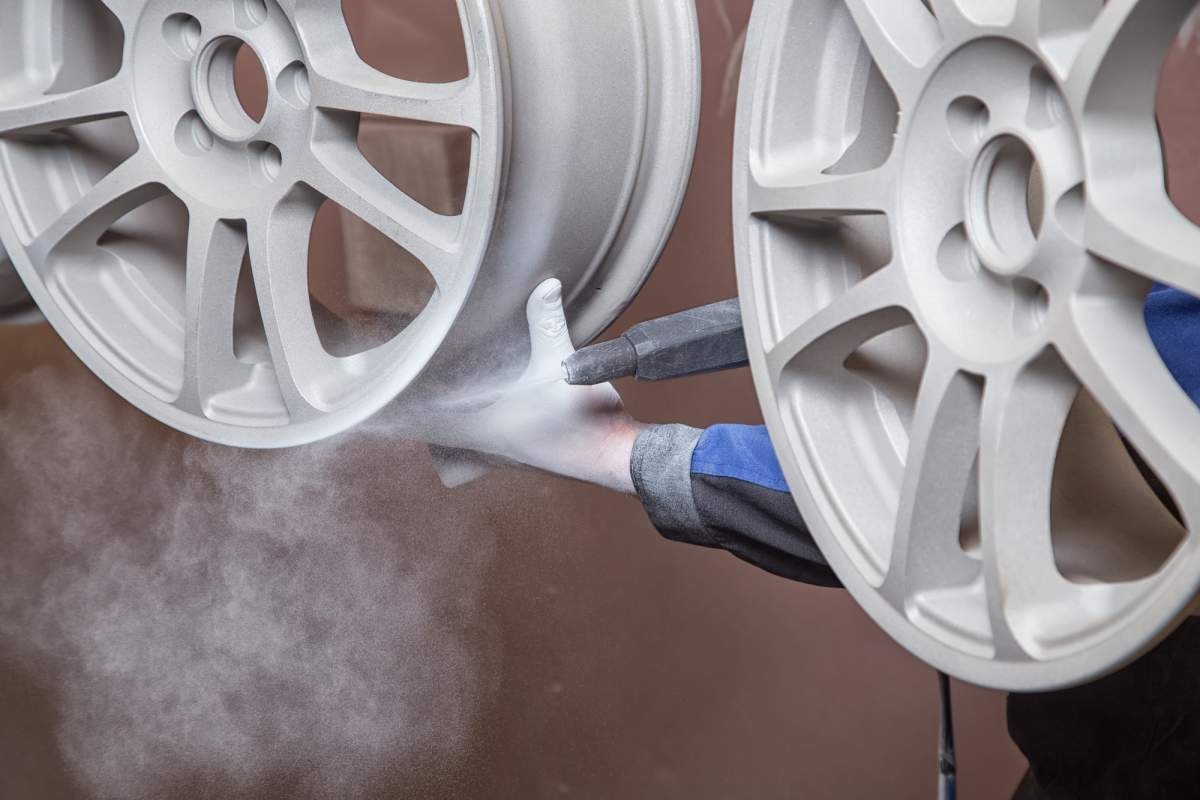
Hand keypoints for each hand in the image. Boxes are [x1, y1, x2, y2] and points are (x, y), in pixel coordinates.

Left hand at [415, 279, 644, 493]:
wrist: (613, 457)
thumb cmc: (584, 422)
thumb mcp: (563, 364)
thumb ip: (548, 323)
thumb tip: (546, 285)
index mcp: (479, 426)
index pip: (424, 421)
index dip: (402, 409)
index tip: (383, 396)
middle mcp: (485, 446)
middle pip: (435, 433)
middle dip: (423, 411)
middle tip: (411, 386)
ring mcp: (504, 456)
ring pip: (459, 443)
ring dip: (449, 423)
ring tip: (441, 397)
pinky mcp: (523, 456)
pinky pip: (486, 445)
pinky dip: (479, 430)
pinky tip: (490, 412)